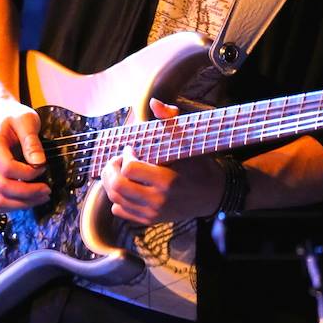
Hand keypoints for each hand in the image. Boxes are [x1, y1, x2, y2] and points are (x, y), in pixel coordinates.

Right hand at [0, 96, 50, 210]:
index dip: (28, 173)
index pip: (7, 168)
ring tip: (41, 197)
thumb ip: (31, 140)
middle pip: (2, 187)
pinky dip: (14, 205)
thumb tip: (38, 162)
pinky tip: (30, 198)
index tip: (43, 167)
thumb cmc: (11, 115)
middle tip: (47, 190)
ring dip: (22, 204)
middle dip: (28, 193)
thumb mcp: (26, 119)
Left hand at [100, 98, 225, 224]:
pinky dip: (116, 198)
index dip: (125, 155)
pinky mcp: (150, 220)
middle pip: (118, 187)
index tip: (131, 148)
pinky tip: (125, 185)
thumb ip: (170, 119)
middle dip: (110, 169)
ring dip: (110, 182)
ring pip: (116, 200)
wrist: (212, 194)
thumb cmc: (199, 164)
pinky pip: (121, 211)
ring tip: (118, 170)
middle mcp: (158, 200)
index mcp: (166, 179)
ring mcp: (153, 212)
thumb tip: (153, 102)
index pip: (130, 169)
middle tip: (117, 159)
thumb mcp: (188, 139)